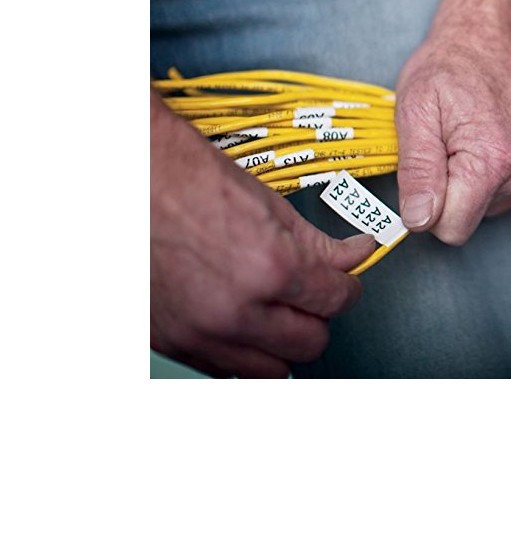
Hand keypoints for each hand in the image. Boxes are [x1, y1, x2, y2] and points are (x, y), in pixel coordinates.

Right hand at [150, 90, 375, 377]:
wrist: (123, 174)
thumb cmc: (184, 175)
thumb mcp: (267, 202)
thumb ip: (318, 242)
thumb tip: (354, 256)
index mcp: (269, 267)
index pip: (335, 300)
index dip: (347, 288)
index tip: (346, 282)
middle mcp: (235, 310)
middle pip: (310, 343)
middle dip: (319, 316)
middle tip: (313, 293)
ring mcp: (200, 333)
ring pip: (271, 370)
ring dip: (283, 343)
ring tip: (278, 310)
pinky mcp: (171, 341)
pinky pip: (225, 369)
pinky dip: (243, 352)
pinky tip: (243, 321)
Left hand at [395, 0, 510, 245]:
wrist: (490, 37)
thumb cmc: (449, 67)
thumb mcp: (415, 110)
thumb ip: (417, 171)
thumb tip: (417, 221)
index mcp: (492, 160)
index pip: (451, 229)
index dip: (426, 207)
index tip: (422, 173)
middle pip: (468, 221)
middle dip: (447, 193)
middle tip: (443, 148)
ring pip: (485, 210)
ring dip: (468, 182)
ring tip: (464, 139)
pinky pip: (506, 197)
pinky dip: (490, 178)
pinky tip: (487, 143)